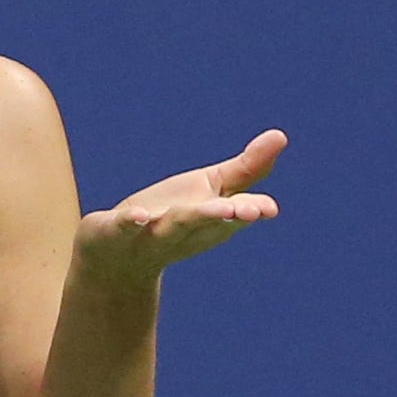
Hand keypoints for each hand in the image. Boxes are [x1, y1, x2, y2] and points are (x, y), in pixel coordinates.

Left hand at [74, 130, 287, 285]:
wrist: (117, 260)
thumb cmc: (173, 220)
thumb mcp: (209, 191)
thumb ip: (246, 169)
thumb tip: (281, 136)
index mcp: (210, 220)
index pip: (235, 215)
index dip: (251, 210)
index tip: (268, 208)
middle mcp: (184, 230)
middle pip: (207, 221)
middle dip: (224, 216)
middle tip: (245, 212)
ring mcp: (149, 235)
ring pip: (173, 227)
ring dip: (189, 219)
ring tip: (212, 210)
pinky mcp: (114, 232)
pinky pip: (124, 228)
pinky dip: (132, 222)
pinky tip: (140, 215)